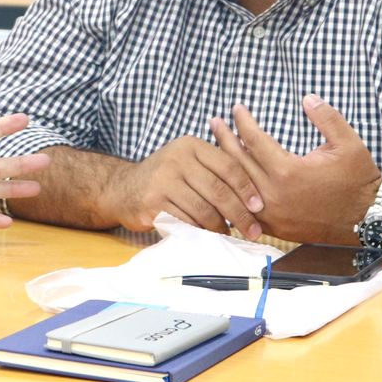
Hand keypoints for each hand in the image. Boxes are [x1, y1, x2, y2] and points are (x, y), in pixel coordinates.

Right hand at [106, 135, 261, 235]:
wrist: (122, 188)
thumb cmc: (165, 178)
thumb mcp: (187, 161)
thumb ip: (215, 168)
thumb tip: (255, 193)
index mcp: (191, 145)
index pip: (228, 166)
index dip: (246, 188)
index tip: (259, 207)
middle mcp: (176, 159)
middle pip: (218, 190)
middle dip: (240, 214)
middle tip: (253, 231)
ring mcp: (163, 180)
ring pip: (204, 209)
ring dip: (220, 227)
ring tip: (229, 235)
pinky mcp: (153, 203)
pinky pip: (186, 222)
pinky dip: (200, 232)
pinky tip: (207, 237)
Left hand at [209, 94, 381, 244]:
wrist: (369, 221)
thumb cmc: (359, 181)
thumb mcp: (349, 144)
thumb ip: (327, 118)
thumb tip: (307, 97)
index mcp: (287, 171)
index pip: (254, 140)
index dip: (243, 121)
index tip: (237, 108)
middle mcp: (273, 194)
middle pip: (238, 161)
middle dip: (224, 138)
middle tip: (214, 122)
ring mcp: (271, 214)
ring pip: (237, 185)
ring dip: (225, 164)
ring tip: (215, 146)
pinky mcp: (274, 227)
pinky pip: (244, 208)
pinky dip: (234, 192)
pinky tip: (227, 181)